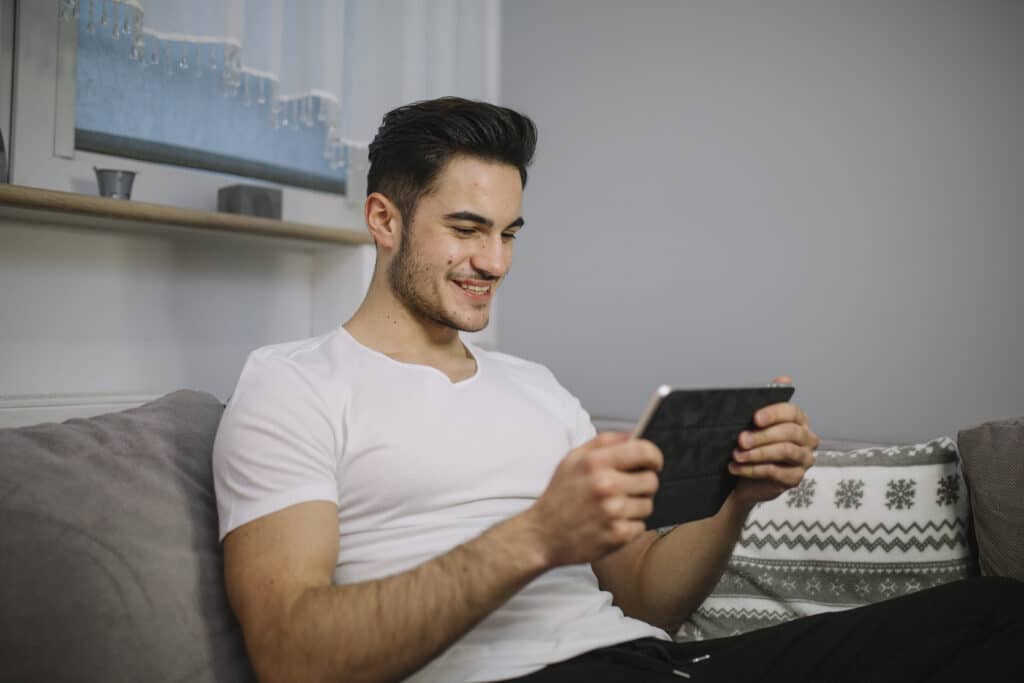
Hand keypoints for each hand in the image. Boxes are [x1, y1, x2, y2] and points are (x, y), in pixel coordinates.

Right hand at [525, 432, 662, 567]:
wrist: (542, 535)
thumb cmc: (559, 495)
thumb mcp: (572, 459)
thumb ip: (604, 441)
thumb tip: (633, 435)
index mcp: (595, 462)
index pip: (644, 451)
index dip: (654, 456)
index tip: (653, 463)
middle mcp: (605, 485)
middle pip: (651, 480)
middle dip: (642, 484)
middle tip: (626, 489)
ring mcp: (613, 512)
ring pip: (648, 504)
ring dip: (636, 506)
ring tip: (613, 508)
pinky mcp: (617, 535)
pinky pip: (641, 526)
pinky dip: (630, 526)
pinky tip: (611, 523)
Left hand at [728, 375, 818, 506]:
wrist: (744, 477)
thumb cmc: (752, 445)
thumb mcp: (754, 422)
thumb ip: (766, 400)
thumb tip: (785, 379)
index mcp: (799, 421)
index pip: (793, 412)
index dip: (774, 413)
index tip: (755, 418)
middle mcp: (806, 439)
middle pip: (790, 433)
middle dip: (762, 436)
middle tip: (741, 440)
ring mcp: (803, 459)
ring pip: (785, 451)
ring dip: (758, 453)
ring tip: (737, 455)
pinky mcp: (795, 478)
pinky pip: (777, 472)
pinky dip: (754, 469)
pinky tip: (737, 468)